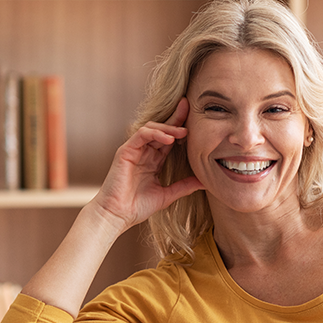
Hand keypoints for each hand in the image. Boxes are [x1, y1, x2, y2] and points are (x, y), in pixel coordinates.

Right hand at [90, 98, 203, 234]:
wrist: (118, 215)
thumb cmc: (137, 207)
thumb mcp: (168, 195)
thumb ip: (184, 186)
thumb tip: (205, 182)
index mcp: (153, 161)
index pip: (169, 139)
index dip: (181, 128)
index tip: (196, 120)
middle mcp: (144, 152)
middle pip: (161, 129)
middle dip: (176, 118)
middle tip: (189, 107)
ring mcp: (134, 150)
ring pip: (151, 128)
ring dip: (168, 127)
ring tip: (183, 132)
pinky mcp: (125, 151)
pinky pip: (141, 135)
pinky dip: (155, 134)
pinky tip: (169, 139)